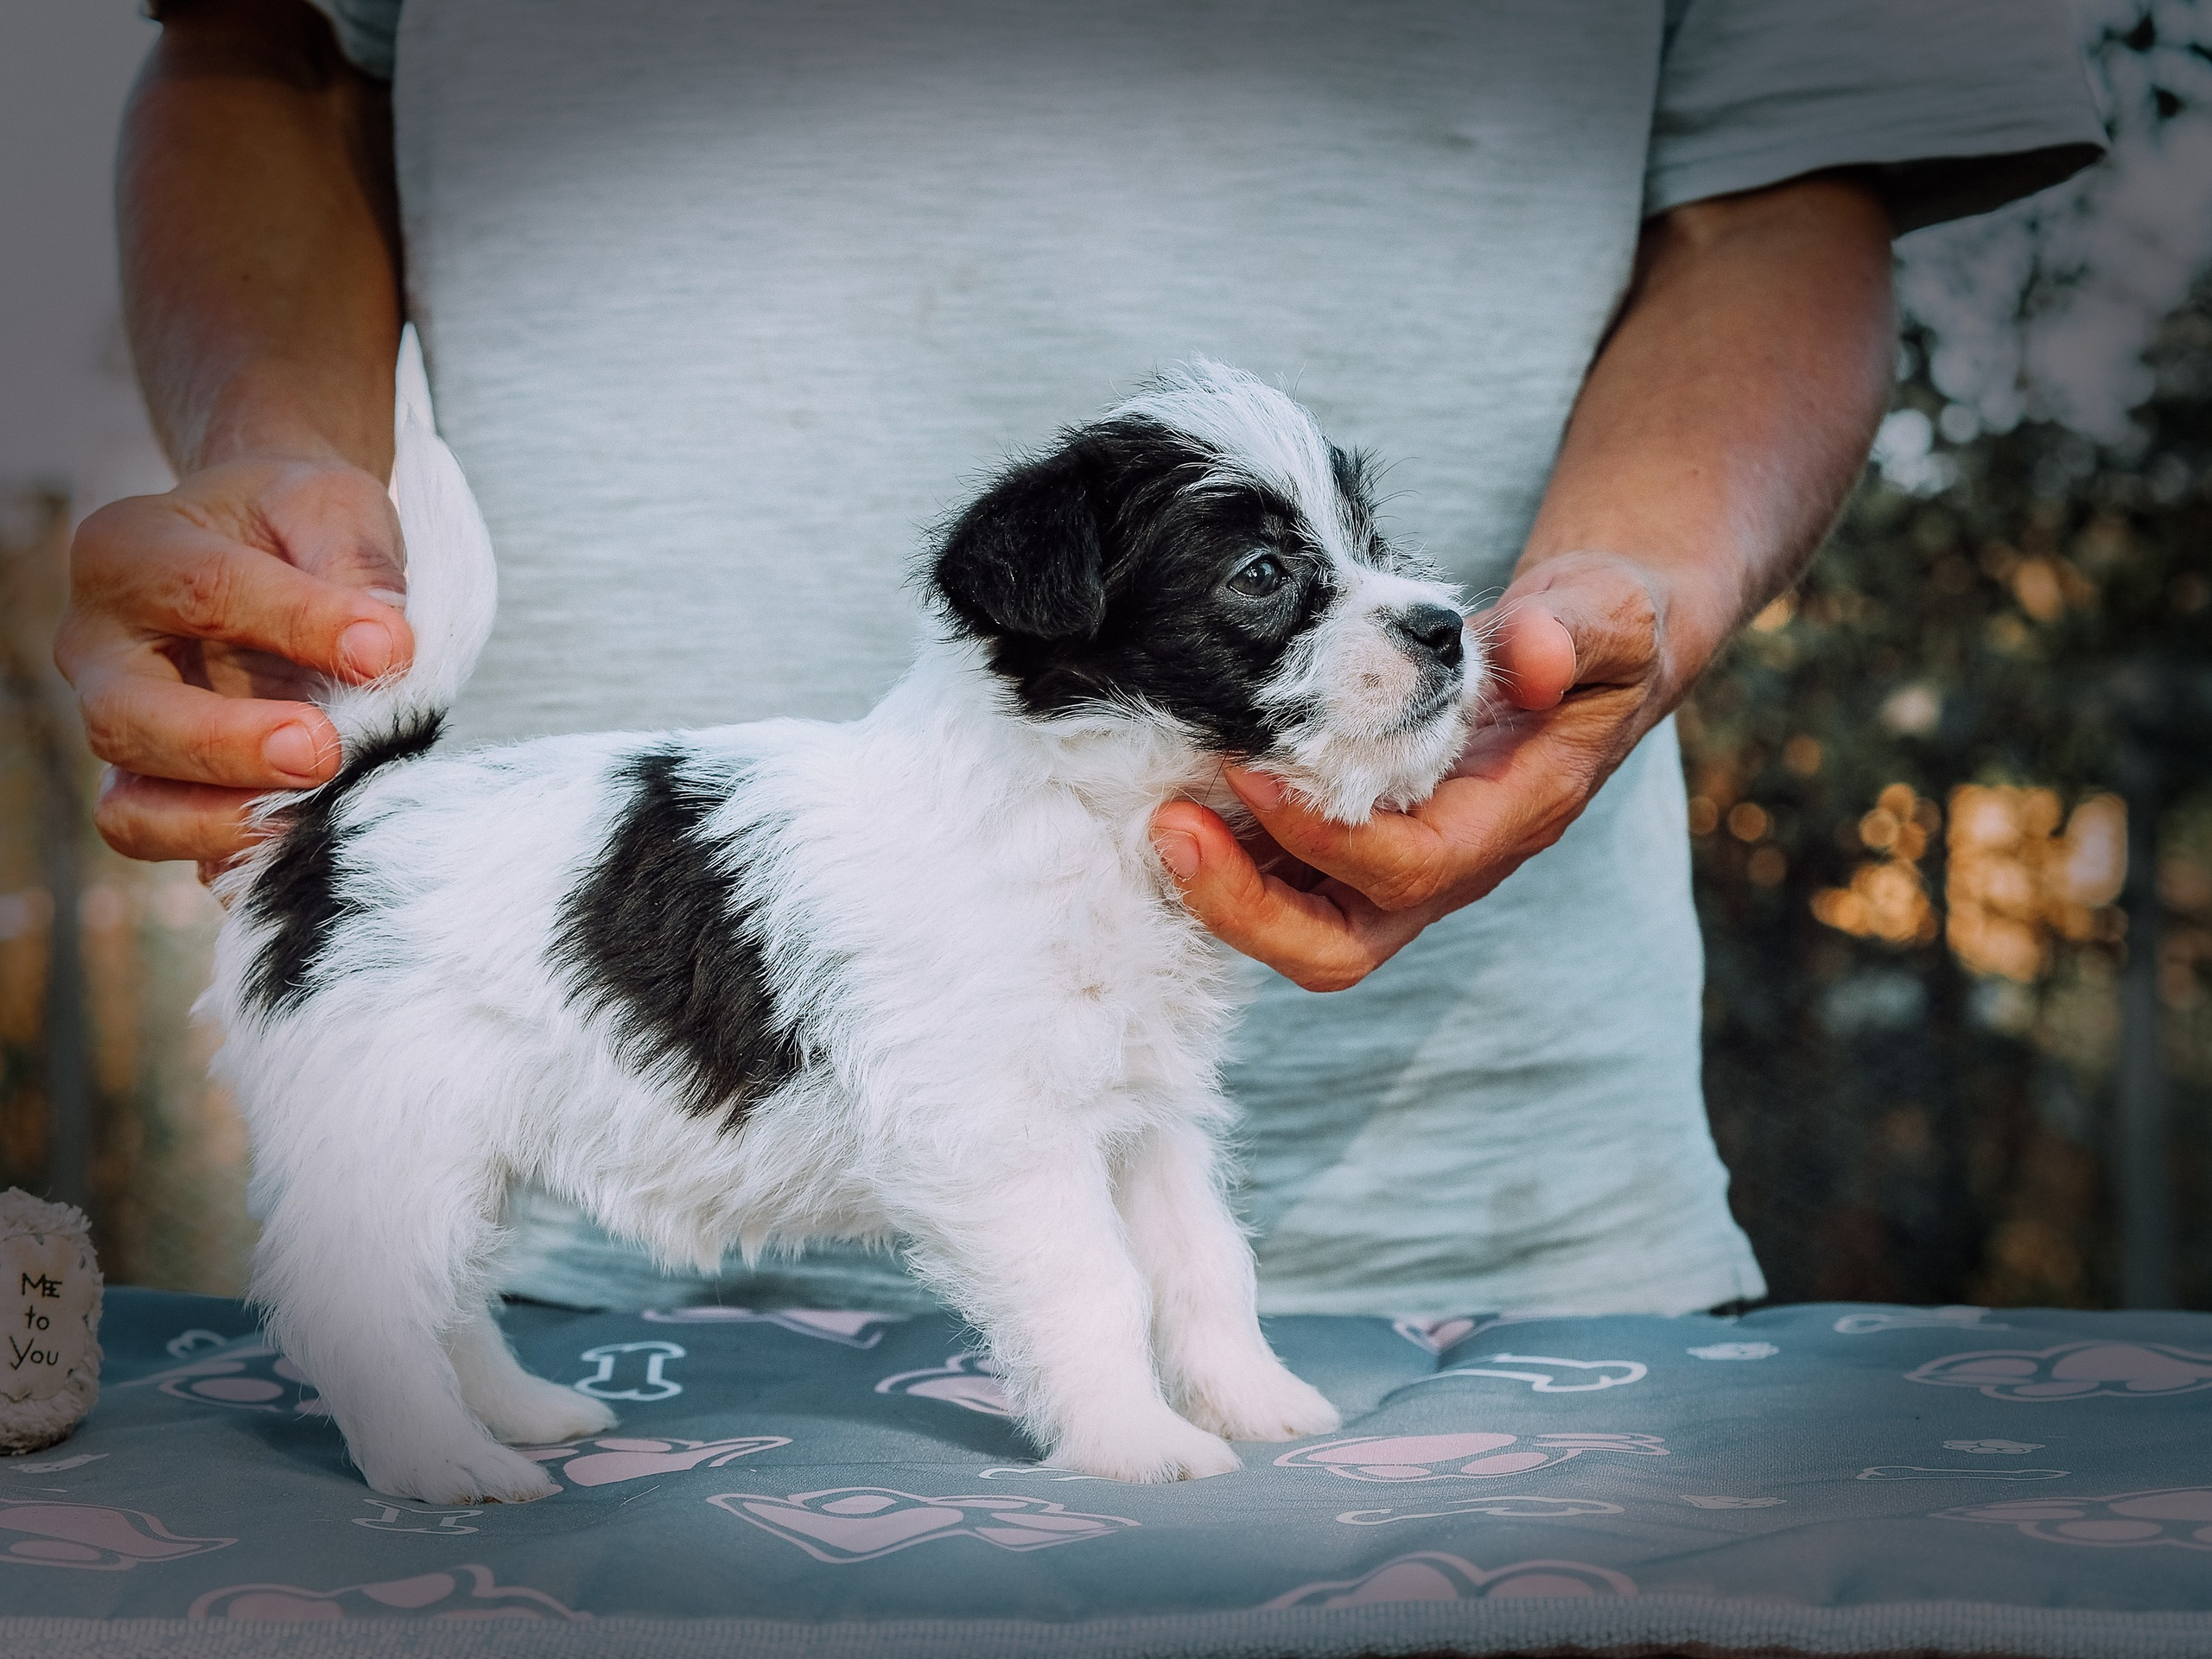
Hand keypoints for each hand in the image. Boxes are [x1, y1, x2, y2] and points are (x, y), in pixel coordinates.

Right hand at [55, 456, 413, 874]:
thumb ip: (355, 562)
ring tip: (314, 813)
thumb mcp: (333, 506)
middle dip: (227, 745)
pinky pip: (170, 845)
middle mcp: (98, 645)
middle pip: (128, 717)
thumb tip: (385, 653)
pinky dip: (229, 859)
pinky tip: (304, 848)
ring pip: (130, 807)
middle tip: (324, 752)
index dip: (302, 625)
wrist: (276, 543)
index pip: (204, 592)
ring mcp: (120, 725)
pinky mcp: (155, 787)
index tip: (391, 649)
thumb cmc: (298, 522)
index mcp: (130, 552)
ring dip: (221, 823)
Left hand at [1150, 552, 1684, 991]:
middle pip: (1337, 948)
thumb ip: (1579, 629)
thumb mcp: (1611, 615)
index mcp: (1508, 821)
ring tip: (1159, 814)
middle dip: (1246, 908)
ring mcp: (1394, 866)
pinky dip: (1226, 857)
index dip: (1326, 835)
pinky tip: (1176, 795)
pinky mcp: (1354, 846)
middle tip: (1173, 827)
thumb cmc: (1596, 638)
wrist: (1585, 656)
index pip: (1411, 868)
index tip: (1254, 764)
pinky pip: (1280, 882)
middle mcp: (1446, 865)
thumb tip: (1535, 653)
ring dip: (1220, 890)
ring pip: (1296, 929)